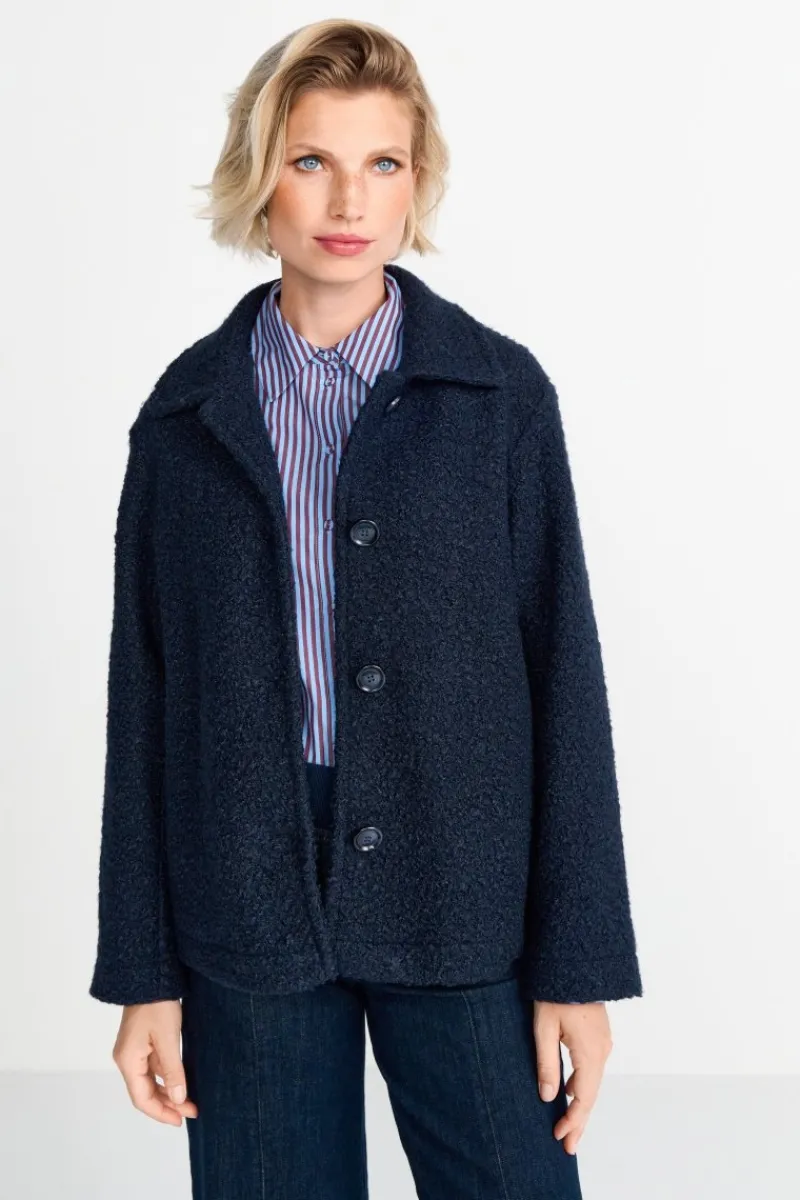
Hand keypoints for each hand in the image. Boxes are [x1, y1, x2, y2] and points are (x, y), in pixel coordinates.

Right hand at [112, 999, 198, 1124]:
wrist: (149, 975)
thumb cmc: (157, 1004)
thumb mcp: (167, 1038)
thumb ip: (173, 1071)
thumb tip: (179, 1099)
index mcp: (127, 1061)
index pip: (141, 1099)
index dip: (161, 1113)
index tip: (181, 1120)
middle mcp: (127, 1059)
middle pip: (145, 1092)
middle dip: (168, 1104)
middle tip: (192, 1111)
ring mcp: (134, 1051)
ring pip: (150, 1081)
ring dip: (169, 1091)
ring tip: (191, 1100)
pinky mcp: (142, 1042)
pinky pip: (153, 1067)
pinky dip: (167, 1077)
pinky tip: (182, 1081)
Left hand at [533, 1000, 612, 1154]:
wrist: (575, 962)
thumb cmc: (555, 992)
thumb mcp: (544, 1028)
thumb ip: (547, 1063)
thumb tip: (549, 1097)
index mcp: (590, 1053)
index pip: (583, 1098)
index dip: (573, 1121)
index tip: (560, 1138)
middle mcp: (601, 1050)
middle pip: (591, 1094)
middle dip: (579, 1121)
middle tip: (568, 1145)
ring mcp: (602, 1042)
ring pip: (593, 1082)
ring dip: (580, 1104)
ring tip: (567, 1124)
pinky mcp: (598, 1034)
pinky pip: (592, 1068)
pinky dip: (582, 1085)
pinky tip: (569, 1090)